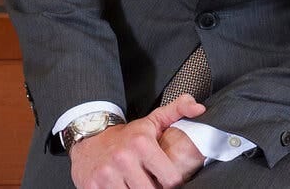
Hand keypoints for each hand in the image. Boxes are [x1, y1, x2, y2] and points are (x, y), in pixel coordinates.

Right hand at [69, 94, 205, 188]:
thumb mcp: (153, 120)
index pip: (171, 179)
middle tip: (153, 182)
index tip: (168, 179)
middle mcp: (124, 159)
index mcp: (142, 143)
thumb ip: (178, 110)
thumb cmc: (127, 134)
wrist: (90, 138)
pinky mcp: (92, 187)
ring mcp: (107, 175)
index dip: (173, 182)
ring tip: (138, 184)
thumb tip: (199, 109)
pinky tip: (124, 187)